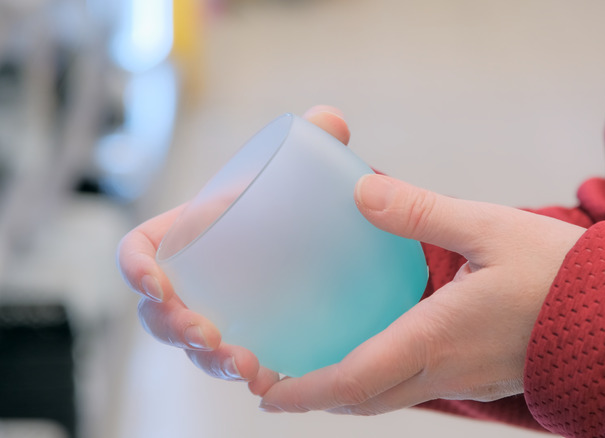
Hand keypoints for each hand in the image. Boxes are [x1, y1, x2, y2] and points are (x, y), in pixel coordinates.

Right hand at [116, 105, 350, 394]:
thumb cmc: (290, 198)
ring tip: (245, 365)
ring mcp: (216, 311)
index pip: (139, 251)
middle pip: (158, 313)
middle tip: (208, 335)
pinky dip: (245, 374)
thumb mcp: (299, 167)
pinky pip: (232, 361)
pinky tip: (272, 381)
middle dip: (174, 329)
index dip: (136, 269)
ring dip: (209, 361)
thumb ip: (312, 140)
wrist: (315, 233)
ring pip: (193, 346)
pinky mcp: (245, 335)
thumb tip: (330, 121)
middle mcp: (193, 279)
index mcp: (190, 234)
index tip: (158, 283)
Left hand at [258, 174, 585, 414]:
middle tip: (278, 379)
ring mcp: (463, 379)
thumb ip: (422, 213)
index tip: (265, 391)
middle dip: (315, 396)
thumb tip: (362, 191)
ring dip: (346, 390)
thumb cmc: (560, 275)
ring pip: (389, 398)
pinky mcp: (479, 376)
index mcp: (437, 338)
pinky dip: (381, 381)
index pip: (352, 381)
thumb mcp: (490, 228)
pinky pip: (416, 389)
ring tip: (315, 366)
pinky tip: (376, 347)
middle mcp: (444, 370)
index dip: (303, 391)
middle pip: (363, 400)